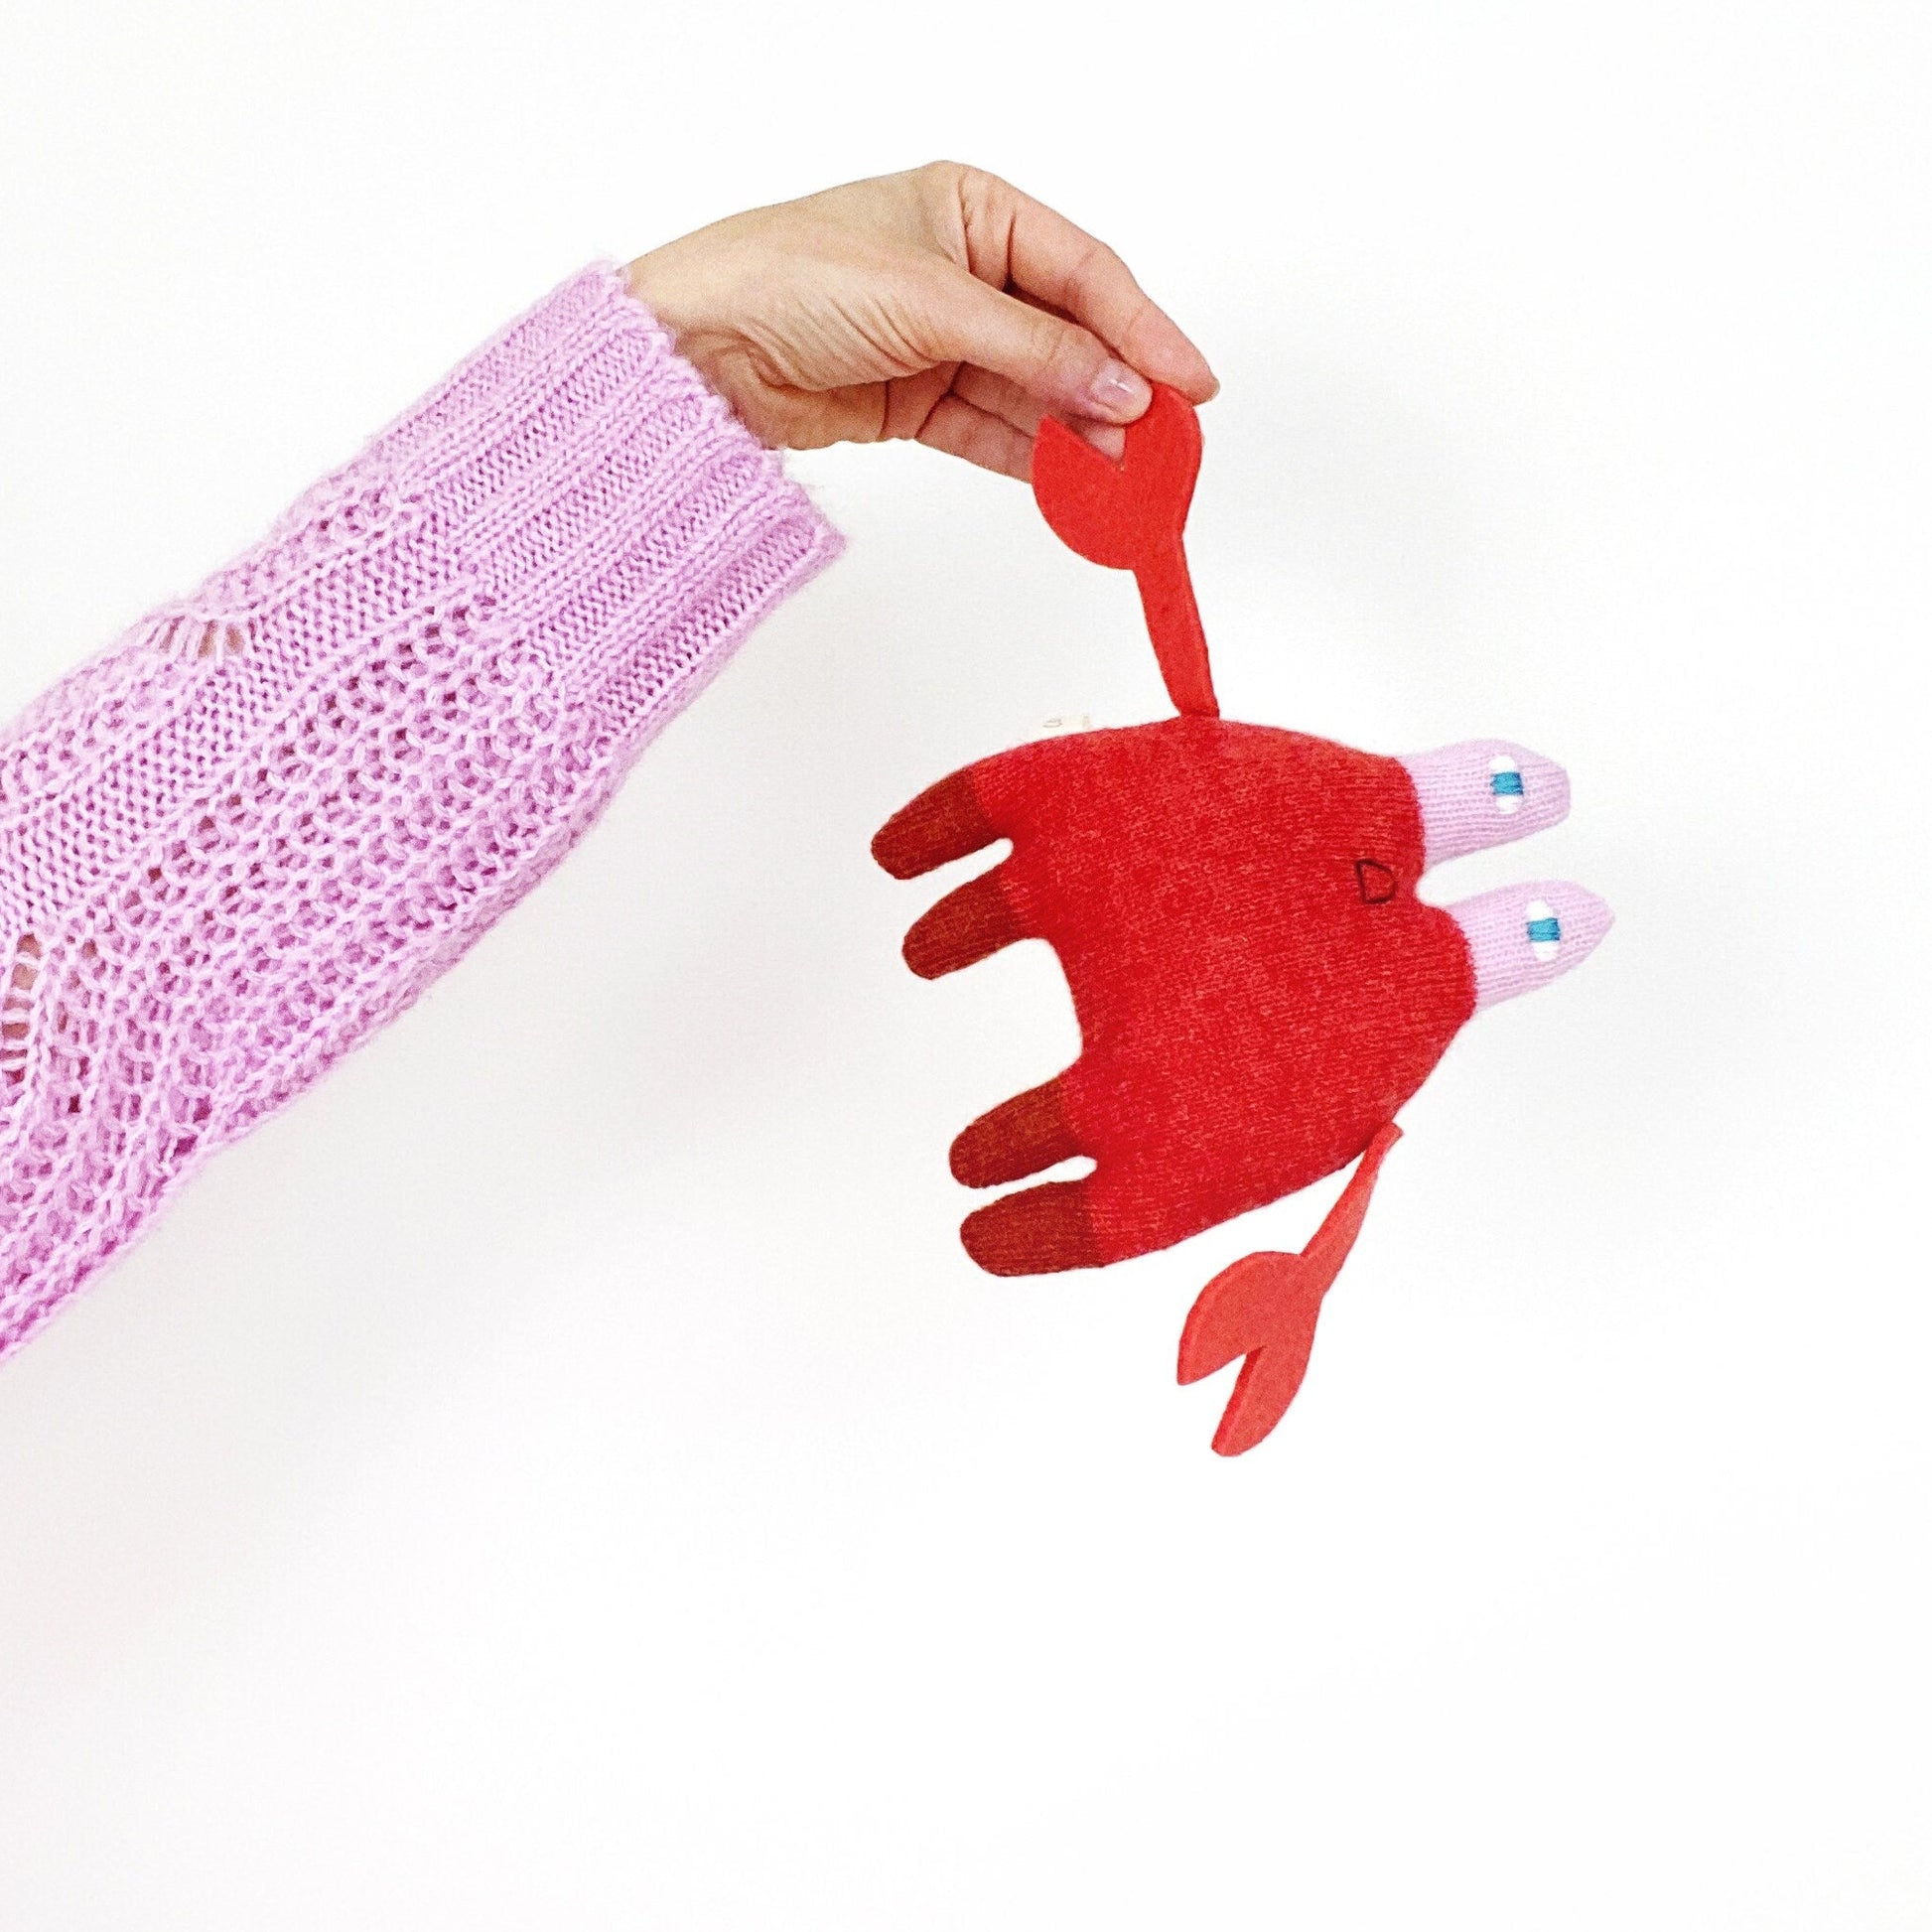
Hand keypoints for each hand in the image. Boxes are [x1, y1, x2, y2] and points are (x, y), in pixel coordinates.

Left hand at [625, 162, 1217, 479]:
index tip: (1189, 383)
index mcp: (972, 209)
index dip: (1143, 329)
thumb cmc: (791, 278)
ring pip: (1033, 391)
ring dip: (1079, 434)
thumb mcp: (930, 303)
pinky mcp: (914, 401)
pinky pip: (993, 431)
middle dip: (1116, 390)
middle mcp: (963, 271)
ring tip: (1127, 477)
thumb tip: (1123, 389)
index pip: (1083, 272)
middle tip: (1166, 445)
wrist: (696, 350)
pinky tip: (1074, 483)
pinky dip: (1033, 458)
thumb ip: (1035, 350)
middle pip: (1067, 336)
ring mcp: (940, 341)